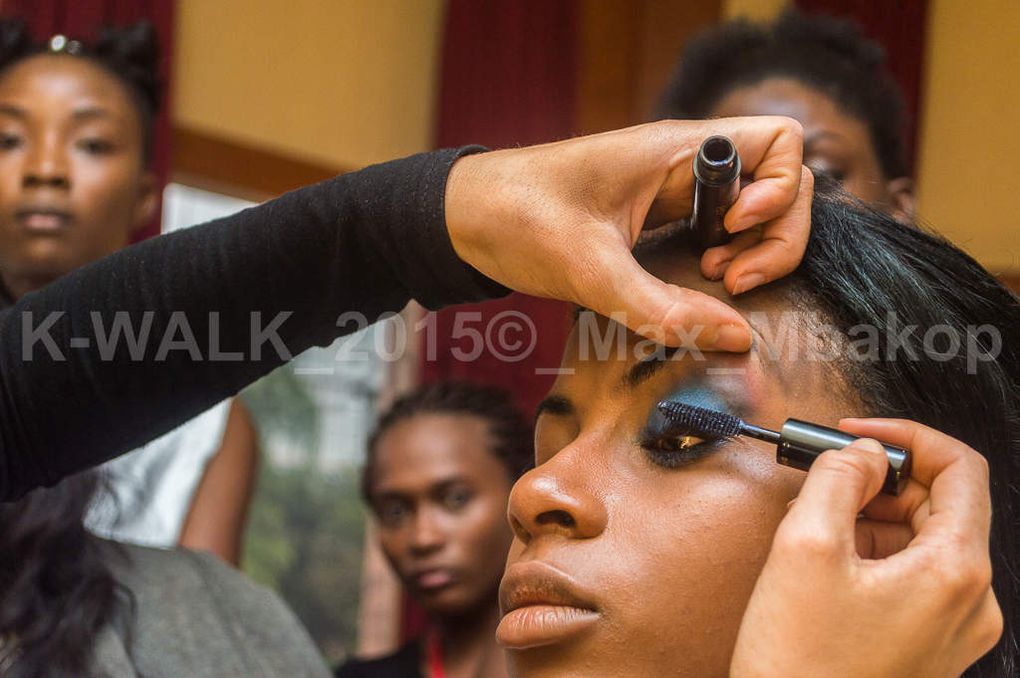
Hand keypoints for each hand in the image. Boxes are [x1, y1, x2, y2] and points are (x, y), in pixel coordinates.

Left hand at [444, 117, 811, 349]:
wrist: (466, 217)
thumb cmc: (518, 218)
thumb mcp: (590, 270)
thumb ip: (662, 307)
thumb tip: (738, 337)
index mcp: (677, 151)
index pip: (780, 143)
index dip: (781, 191)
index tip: (734, 232)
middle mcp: (685, 165)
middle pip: (781, 184)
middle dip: (775, 235)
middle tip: (731, 278)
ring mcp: (674, 191)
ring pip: (753, 211)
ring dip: (754, 250)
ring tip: (719, 281)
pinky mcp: (659, 218)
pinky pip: (716, 231)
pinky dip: (724, 259)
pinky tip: (699, 282)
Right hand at [731, 419, 1002, 677]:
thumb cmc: (799, 664)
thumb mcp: (805, 548)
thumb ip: (837, 480)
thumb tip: (861, 453)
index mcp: (953, 572)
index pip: (960, 469)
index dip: (907, 437)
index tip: (859, 435)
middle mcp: (969, 602)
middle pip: (941, 504)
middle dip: (881, 481)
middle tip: (825, 476)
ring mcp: (952, 629)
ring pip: (923, 541)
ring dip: (873, 518)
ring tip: (817, 526)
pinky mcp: (928, 646)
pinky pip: (912, 577)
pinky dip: (873, 554)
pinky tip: (829, 563)